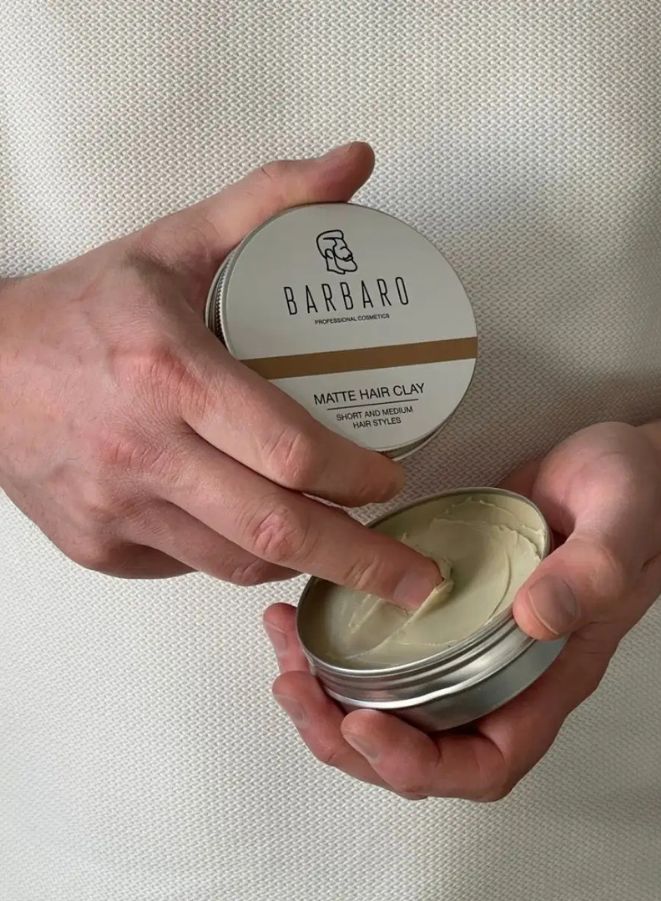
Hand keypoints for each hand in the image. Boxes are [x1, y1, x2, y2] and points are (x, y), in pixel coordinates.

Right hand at [0, 142, 439, 603]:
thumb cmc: (81, 311)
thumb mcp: (176, 243)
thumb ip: (269, 199)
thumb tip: (352, 165)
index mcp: (169, 372)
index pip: (289, 450)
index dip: (357, 476)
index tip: (391, 477)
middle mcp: (142, 451)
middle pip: (277, 530)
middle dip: (362, 561)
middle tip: (414, 577)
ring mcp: (117, 511)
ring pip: (238, 564)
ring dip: (305, 562)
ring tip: (347, 548)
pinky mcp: (101, 548)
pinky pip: (191, 568)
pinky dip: (240, 557)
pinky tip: (261, 533)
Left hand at [264, 421, 660, 799]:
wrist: (615, 466)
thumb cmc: (635, 498)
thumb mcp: (621, 523)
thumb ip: (591, 571)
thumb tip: (533, 619)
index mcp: (547, 676)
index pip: (482, 761)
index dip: (419, 767)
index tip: (363, 728)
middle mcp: (501, 672)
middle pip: (418, 748)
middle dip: (345, 738)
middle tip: (295, 690)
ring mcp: (467, 643)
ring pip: (390, 705)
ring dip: (328, 699)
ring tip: (285, 660)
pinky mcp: (440, 608)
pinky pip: (384, 650)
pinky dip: (336, 648)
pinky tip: (305, 620)